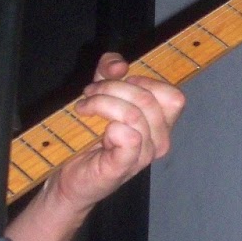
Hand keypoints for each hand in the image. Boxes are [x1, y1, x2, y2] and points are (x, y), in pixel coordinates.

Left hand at [55, 52, 185, 215]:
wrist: (69, 175)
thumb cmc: (88, 138)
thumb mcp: (99, 94)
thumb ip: (108, 71)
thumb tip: (119, 64)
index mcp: (160, 124)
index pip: (172, 96)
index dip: (145, 81)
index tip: (116, 82)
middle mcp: (158, 141)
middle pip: (147, 99)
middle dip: (112, 88)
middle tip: (89, 94)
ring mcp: (143, 156)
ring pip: (134, 115)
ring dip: (102, 104)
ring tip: (83, 108)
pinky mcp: (123, 166)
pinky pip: (130, 138)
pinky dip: (111, 128)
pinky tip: (97, 131)